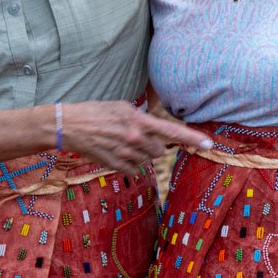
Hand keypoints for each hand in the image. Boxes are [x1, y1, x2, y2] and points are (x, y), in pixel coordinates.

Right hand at [60, 101, 211, 175]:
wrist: (68, 126)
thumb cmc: (95, 112)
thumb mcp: (121, 106)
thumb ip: (142, 117)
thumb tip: (157, 127)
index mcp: (139, 121)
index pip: (173, 131)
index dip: (193, 139)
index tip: (209, 144)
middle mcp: (136, 138)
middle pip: (160, 151)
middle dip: (153, 146)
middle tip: (135, 137)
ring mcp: (126, 153)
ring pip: (147, 161)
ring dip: (141, 155)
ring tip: (122, 143)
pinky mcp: (115, 164)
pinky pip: (135, 170)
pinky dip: (131, 165)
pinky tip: (119, 154)